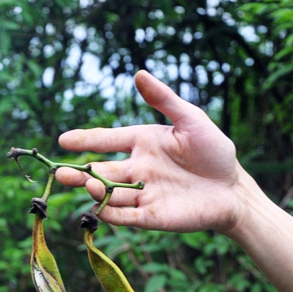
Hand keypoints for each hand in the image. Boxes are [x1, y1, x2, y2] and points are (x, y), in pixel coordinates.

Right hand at [56, 71, 245, 234]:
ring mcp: (143, 194)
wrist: (232, 189)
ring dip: (96, 192)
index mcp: (142, 143)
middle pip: (102, 171)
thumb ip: (164, 100)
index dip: (85, 140)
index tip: (63, 140)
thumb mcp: (191, 120)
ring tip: (85, 185)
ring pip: (111, 194)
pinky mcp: (152, 217)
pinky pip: (127, 217)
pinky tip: (99, 210)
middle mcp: (137, 169)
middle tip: (60, 173)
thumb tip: (138, 74)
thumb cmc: (214, 152)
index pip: (107, 140)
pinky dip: (112, 215)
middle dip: (81, 173)